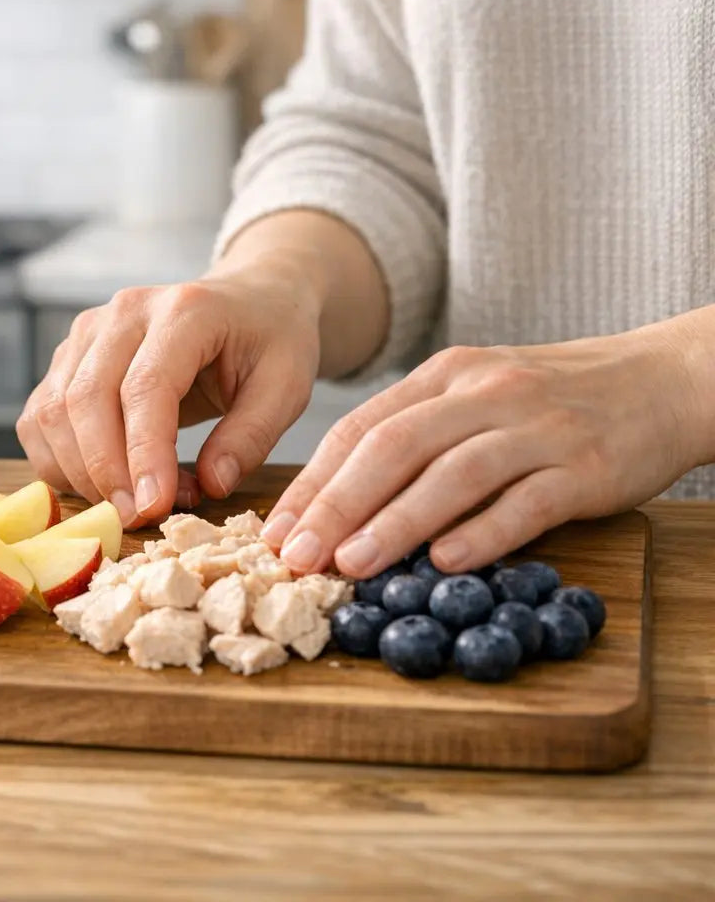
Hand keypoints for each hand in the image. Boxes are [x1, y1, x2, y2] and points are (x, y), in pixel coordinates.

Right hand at [16, 271, 320, 527]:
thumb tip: (211, 485)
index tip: (155, 507)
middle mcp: (123, 313)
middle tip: (137, 519)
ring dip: (80, 472)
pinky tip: (99, 486)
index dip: (144, 453)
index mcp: (183, 310)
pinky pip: (40, 418)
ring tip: (131, 502)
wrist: (247, 300)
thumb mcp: (286, 387)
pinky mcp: (67, 358)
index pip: (145, 387)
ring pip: (53, 411)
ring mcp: (86, 332)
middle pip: (85, 398)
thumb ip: (251, 437)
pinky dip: (58, 462)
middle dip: (105, 472)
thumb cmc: (269, 343)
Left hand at [263, 327, 706, 577]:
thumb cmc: (553, 403)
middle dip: (336, 505)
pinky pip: (526, 501)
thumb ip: (417, 439)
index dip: (312, 483)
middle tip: (298, 556)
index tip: (276, 531)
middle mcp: (485, 394)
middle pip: (393, 447)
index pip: (361, 429)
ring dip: (395, 522)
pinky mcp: (585, 465)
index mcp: (446, 376)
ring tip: (352, 564)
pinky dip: (482, 532)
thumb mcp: (477, 399)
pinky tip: (445, 562)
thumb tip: (338, 507)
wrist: (664, 380)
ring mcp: (537, 427)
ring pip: (452, 473)